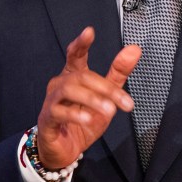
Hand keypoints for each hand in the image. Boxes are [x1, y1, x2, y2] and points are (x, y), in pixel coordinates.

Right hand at [36, 26, 140, 168]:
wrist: (65, 150)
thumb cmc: (83, 120)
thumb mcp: (106, 96)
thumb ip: (118, 73)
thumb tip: (134, 49)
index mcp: (73, 75)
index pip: (75, 54)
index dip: (81, 43)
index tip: (89, 32)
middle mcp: (60, 84)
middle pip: (82, 76)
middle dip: (105, 88)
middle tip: (124, 102)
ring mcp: (52, 100)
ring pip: (70, 90)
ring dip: (92, 99)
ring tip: (109, 110)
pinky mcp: (47, 118)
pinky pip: (59, 111)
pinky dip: (75, 114)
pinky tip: (88, 119)